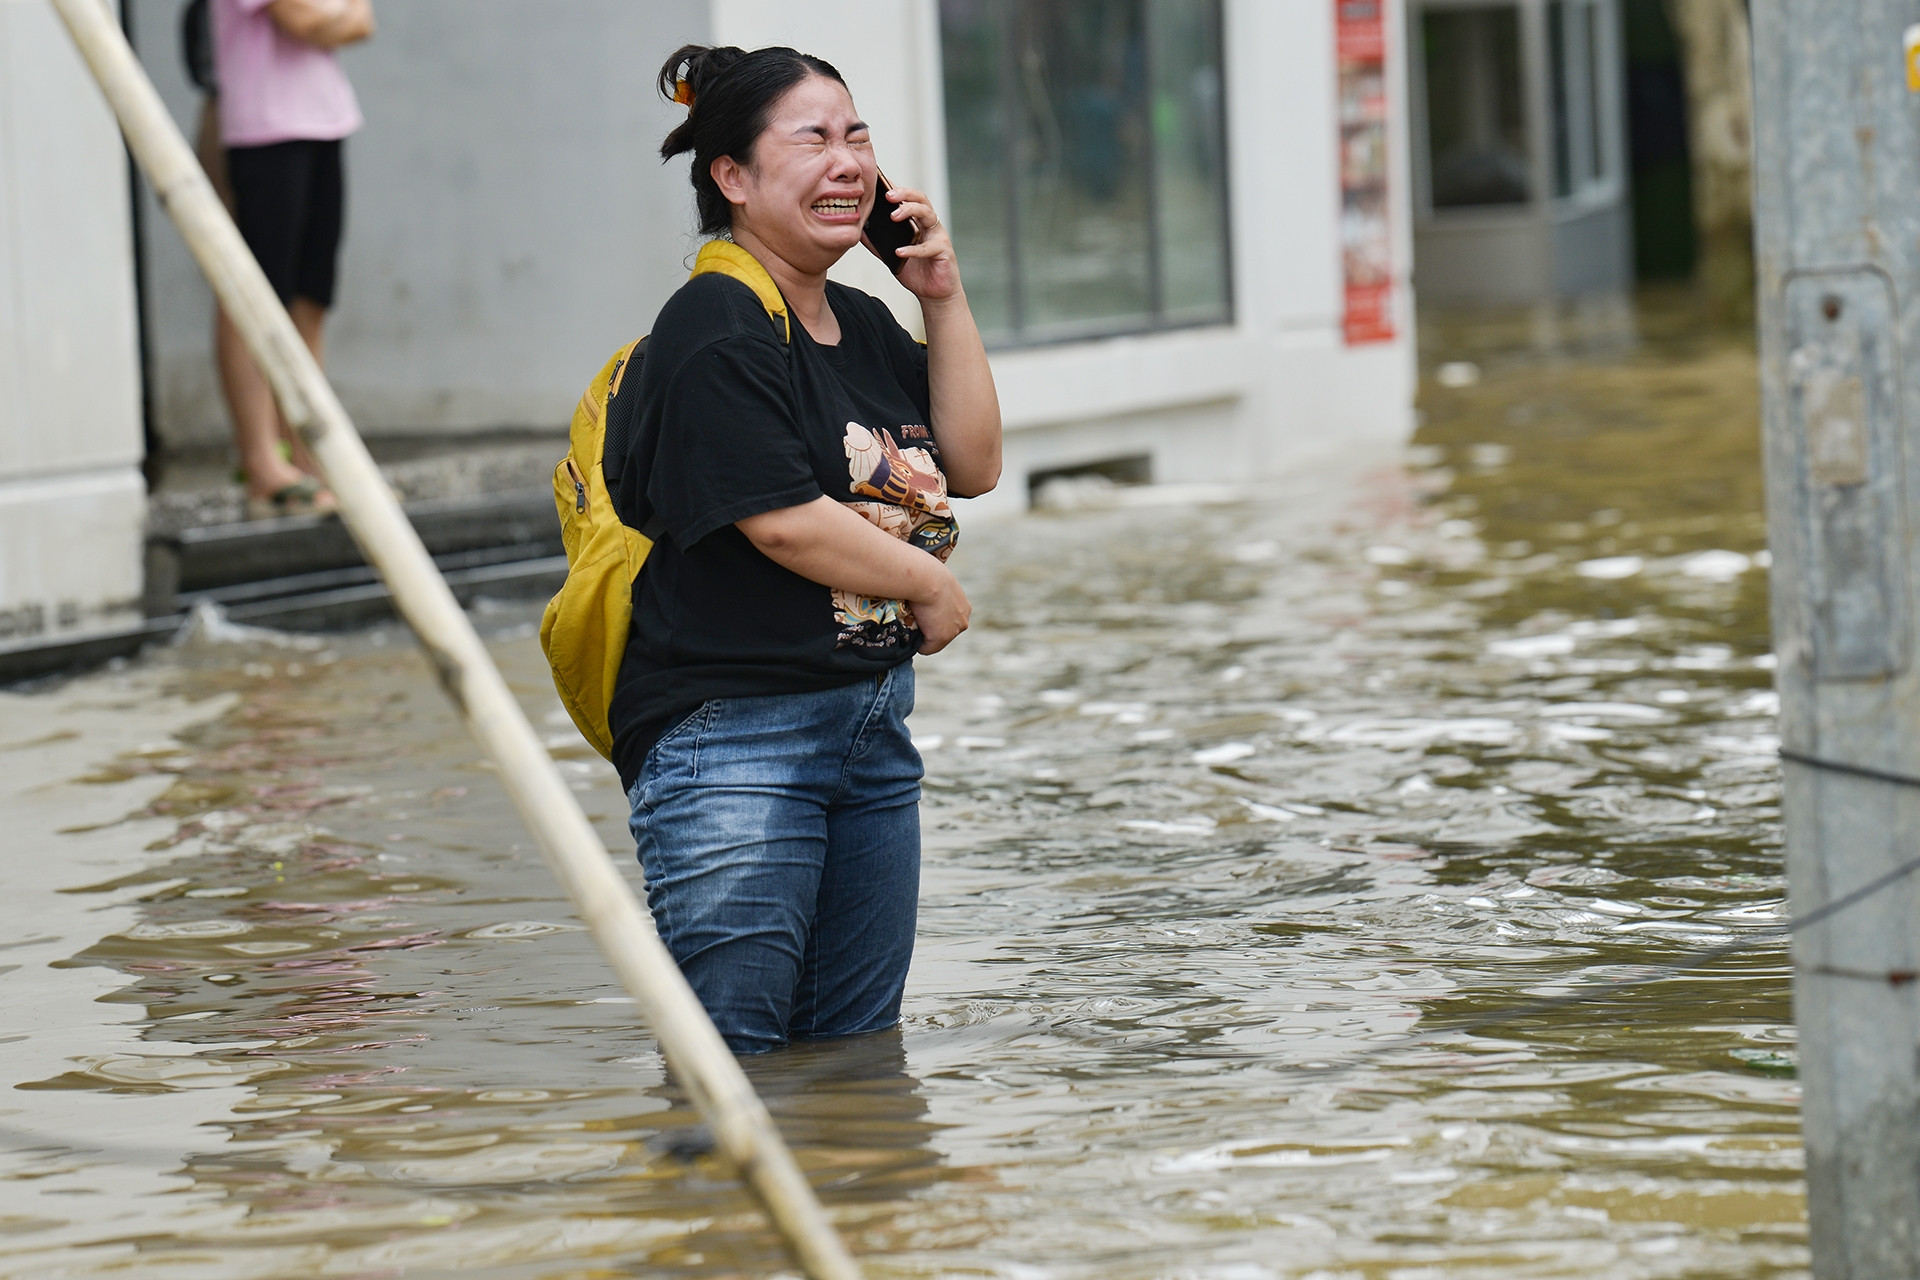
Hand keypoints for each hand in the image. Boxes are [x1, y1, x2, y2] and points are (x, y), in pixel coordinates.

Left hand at [865, 185, 961, 301]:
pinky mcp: (944, 251)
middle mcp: (929, 224)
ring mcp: (938, 236)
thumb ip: (876, 243)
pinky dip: (913, 249)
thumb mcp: (890, 255)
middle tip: (887, 195)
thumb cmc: (915, 271)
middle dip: (904, 193)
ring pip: (928, 214)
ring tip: (893, 216)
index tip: (880, 181)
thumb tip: (858, 231)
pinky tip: (899, 251)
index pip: (908, 198)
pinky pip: (928, 247)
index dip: (896, 188)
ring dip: (910, 211)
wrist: (933, 293)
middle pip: (921, 199)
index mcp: (918, 221)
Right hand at [906, 563, 970, 654]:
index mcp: (963, 606)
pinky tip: (908, 630)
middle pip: (944, 631)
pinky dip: (916, 643)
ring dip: (923, 634)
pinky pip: (926, 648)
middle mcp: (963, 619)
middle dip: (931, 628)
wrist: (924, 578)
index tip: (922, 613)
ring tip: (910, 622)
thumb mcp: (933, 581)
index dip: (934, 618)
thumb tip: (918, 591)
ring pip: (936, 640)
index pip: (948, 618)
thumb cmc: (925, 573)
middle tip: (915, 620)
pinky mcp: (941, 637)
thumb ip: (933, 591)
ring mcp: (954, 630)